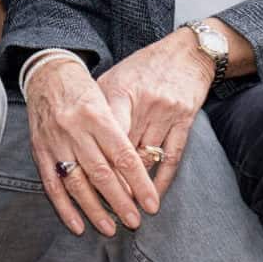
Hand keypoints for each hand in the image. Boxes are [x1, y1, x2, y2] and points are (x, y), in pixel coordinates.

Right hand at [24, 58, 159, 235]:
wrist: (47, 75)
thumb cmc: (83, 89)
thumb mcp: (106, 101)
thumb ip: (119, 133)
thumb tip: (138, 173)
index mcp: (97, 115)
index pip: (123, 156)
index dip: (139, 183)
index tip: (151, 204)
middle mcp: (75, 130)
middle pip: (101, 173)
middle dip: (120, 202)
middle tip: (136, 221)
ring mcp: (55, 142)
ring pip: (77, 183)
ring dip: (94, 210)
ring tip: (110, 228)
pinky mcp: (39, 152)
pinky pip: (52, 185)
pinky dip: (64, 208)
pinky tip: (78, 225)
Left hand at [98, 30, 213, 198]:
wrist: (186, 53)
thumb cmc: (144, 66)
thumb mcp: (115, 77)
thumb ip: (97, 104)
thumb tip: (76, 134)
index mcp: (120, 91)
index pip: (104, 134)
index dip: (96, 161)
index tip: (85, 185)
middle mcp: (144, 103)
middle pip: (124, 151)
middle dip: (114, 181)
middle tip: (103, 207)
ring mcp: (166, 113)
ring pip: (148, 158)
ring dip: (136, 186)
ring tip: (126, 208)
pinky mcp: (185, 120)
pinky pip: (172, 157)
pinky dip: (162, 180)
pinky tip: (154, 196)